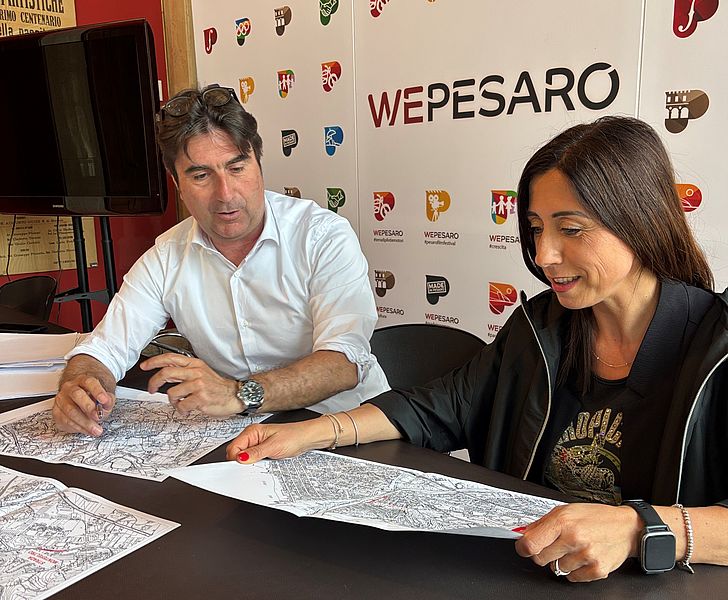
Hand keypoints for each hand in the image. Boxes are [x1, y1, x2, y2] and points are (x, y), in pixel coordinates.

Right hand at [52, 375, 114, 436]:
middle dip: (88, 407)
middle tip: (98, 417)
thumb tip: (107, 403)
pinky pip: (66, 421)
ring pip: (70, 411)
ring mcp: (61, 400)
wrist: (79, 400)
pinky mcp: (56, 412)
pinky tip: (87, 430)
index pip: (89, 382)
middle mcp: (70, 388)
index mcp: (83, 381)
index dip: (97, 391)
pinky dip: (79, 427)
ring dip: (85, 422)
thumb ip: (108, 400)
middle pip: (77, 395)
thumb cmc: (92, 398)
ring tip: (96, 429)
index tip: (104, 400)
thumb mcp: (104, 398)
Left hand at [140, 354, 240, 416]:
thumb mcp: (201, 372)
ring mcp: (198, 385)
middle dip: (154, 382)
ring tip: (180, 403)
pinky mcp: (200, 398)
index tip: (145, 366)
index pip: (170, 358)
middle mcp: (195, 372)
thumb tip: (165, 374)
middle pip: (166, 373)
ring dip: (173, 401)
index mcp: (194, 364)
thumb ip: (184, 371)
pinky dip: (182, 410)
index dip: (154, 361)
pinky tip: (188, 408)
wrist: (234, 395)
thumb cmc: (217, 386)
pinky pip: (181, 405)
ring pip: (172, 392)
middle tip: (152, 389)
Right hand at [226, 419, 331, 462]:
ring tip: (262, 464)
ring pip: (245, 457)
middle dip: (241, 462)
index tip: (239, 468)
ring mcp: (257, 443)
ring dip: (250, 463)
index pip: (233, 447)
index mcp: (252, 431)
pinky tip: (264, 465)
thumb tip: (240, 458)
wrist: (307, 438)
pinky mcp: (263, 450)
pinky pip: (253, 459)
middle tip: (253, 467)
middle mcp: (253, 436)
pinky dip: (256, 464)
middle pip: (237, 452)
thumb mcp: (273, 446)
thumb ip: (255, 453)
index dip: (235, 459)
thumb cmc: (294, 436)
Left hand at [514, 503, 640, 581]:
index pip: (531, 543)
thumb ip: (543, 523)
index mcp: (563, 521)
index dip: (523, 547)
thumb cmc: (596, 517)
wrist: (626, 527)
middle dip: (543, 553)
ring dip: (561, 561)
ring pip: (556, 568)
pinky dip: (574, 570)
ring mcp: (586, 556)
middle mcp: (574, 538)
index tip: (523, 547)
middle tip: (554, 545)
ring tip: (574, 548)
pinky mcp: (597, 570)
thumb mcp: (566, 510)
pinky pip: (572, 578)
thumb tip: (523, 534)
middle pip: (540, 558)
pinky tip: (582, 557)